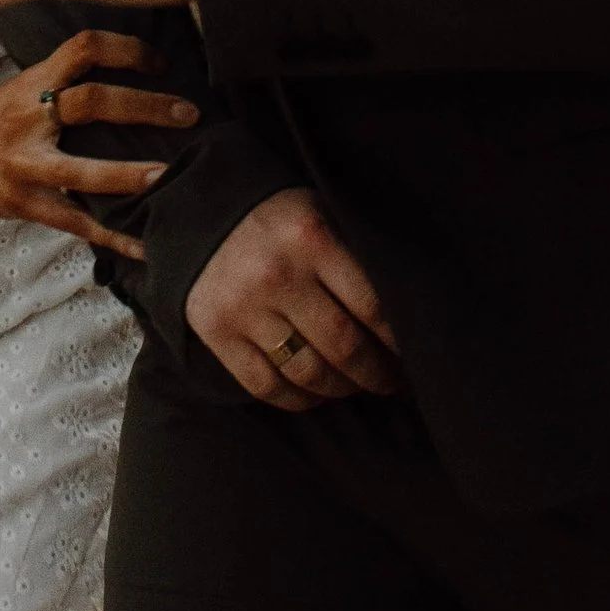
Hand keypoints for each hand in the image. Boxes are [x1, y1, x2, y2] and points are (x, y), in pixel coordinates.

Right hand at [0, 31, 197, 260]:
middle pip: (92, 103)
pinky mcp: (23, 203)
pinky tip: (142, 246)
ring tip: (167, 179)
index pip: (84, 49)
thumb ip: (67, 82)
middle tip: (188, 114)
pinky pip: (74, 223)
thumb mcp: (25, 85)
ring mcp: (25, 165)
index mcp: (34, 82)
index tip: (162, 62)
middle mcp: (30, 118)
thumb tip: (131, 80)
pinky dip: (111, 236)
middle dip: (144, 107)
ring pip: (82, 171)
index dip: (126, 49)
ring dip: (128, 175)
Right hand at [185, 189, 402, 409]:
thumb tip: (410, 308)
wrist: (195, 210)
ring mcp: (244, 307)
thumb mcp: (320, 213)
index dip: (400, 343)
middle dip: (376, 374)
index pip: (373, 306)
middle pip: (344, 347)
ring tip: (355, 385)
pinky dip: (299, 400)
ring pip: (309, 374)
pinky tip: (316, 393)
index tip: (414, 357)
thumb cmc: (276, 217)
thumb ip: (356, 253)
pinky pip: (267, 387)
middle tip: (391, 382)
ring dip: (341, 389)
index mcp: (312, 237)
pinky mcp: (216, 332)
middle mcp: (278, 274)